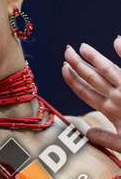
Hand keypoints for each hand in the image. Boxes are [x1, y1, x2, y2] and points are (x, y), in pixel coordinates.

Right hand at [63, 36, 120, 151]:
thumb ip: (104, 138)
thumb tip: (88, 133)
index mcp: (112, 111)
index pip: (86, 93)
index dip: (73, 81)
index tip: (64, 69)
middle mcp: (118, 96)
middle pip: (94, 77)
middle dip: (79, 64)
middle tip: (68, 52)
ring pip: (108, 68)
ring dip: (95, 57)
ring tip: (83, 47)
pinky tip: (117, 40)